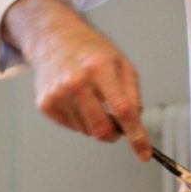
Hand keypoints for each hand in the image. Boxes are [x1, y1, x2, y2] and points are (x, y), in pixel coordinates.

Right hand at [3, 0, 151, 158]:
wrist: (55, 38)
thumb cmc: (92, 50)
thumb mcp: (121, 62)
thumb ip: (132, 92)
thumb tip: (136, 122)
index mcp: (100, 68)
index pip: (123, 109)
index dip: (136, 135)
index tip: (144, 153)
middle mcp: (77, 82)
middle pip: (102, 128)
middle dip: (115, 134)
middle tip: (119, 127)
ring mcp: (59, 94)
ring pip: (88, 130)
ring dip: (96, 122)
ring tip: (93, 97)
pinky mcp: (46, 104)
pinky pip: (73, 127)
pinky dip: (81, 119)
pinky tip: (78, 98)